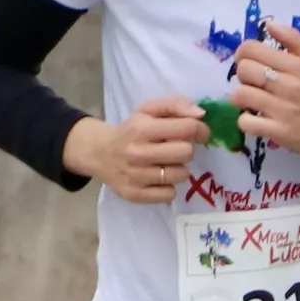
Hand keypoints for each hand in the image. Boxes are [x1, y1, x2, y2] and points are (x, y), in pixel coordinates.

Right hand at [74, 96, 207, 203]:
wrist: (99, 153)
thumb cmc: (131, 130)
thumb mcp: (149, 110)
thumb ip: (176, 105)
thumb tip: (201, 114)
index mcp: (142, 128)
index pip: (187, 128)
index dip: (199, 130)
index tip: (197, 133)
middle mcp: (138, 153)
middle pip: (186, 153)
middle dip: (186, 149)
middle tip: (175, 148)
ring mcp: (136, 177)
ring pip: (181, 175)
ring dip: (178, 169)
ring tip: (165, 163)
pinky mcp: (135, 195)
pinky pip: (169, 195)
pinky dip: (167, 187)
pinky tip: (157, 178)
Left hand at [228, 20, 299, 160]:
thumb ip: (292, 39)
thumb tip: (268, 24)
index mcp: (296, 66)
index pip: (252, 49)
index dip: (243, 53)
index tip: (249, 61)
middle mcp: (288, 85)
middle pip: (244, 70)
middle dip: (243, 75)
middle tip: (253, 81)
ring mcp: (282, 110)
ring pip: (240, 95)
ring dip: (241, 97)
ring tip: (252, 99)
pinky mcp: (278, 131)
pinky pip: (246, 122)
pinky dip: (245, 121)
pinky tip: (255, 118)